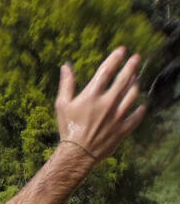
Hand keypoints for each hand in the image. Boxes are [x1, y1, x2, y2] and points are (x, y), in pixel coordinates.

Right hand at [55, 46, 145, 162]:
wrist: (78, 153)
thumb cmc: (67, 128)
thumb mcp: (62, 104)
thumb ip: (66, 84)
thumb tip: (65, 66)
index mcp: (92, 95)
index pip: (106, 71)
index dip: (115, 59)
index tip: (122, 50)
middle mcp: (107, 103)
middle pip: (124, 80)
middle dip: (131, 66)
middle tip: (136, 57)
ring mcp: (117, 116)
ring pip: (132, 95)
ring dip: (135, 84)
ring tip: (136, 77)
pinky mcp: (123, 128)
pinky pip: (136, 116)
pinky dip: (140, 109)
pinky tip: (141, 104)